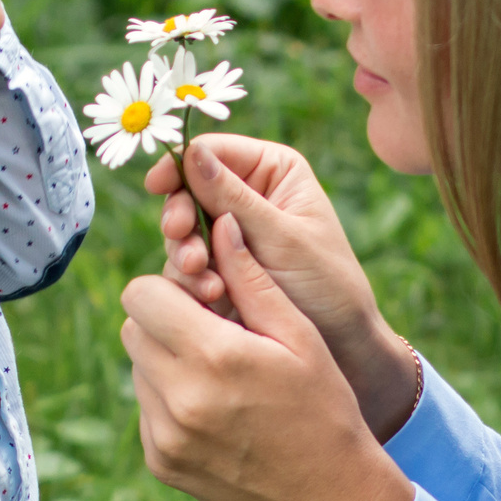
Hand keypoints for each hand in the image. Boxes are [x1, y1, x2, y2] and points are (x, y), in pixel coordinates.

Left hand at [121, 211, 414, 500]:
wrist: (330, 496)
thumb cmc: (323, 406)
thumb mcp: (298, 335)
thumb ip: (251, 279)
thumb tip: (221, 223)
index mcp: (214, 356)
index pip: (142, 294)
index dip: (171, 287)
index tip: (206, 299)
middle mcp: (178, 398)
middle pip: (133, 327)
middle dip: (166, 320)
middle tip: (214, 333)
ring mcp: (164, 436)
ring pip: (137, 367)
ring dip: (168, 360)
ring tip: (221, 376)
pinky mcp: (160, 462)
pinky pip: (146, 409)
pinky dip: (171, 400)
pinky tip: (218, 410)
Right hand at [146, 135, 419, 439]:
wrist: (343, 349)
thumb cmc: (327, 285)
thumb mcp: (281, 237)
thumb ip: (232, 197)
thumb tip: (190, 151)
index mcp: (272, 171)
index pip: (213, 153)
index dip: (180, 165)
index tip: (157, 185)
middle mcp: (247, 197)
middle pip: (187, 190)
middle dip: (181, 215)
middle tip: (180, 235)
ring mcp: (229, 237)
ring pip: (183, 231)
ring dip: (185, 250)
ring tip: (202, 273)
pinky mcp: (218, 272)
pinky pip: (187, 266)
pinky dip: (191, 279)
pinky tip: (211, 294)